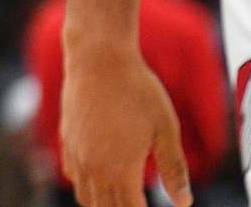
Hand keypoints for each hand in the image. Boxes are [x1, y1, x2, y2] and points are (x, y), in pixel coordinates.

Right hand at [62, 47, 190, 206]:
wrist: (98, 58)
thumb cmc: (137, 90)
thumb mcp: (166, 130)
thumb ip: (174, 170)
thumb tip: (184, 203)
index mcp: (120, 169)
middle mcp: (93, 166)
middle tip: (138, 203)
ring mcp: (76, 153)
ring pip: (85, 196)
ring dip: (103, 204)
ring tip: (123, 200)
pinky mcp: (66, 138)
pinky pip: (73, 175)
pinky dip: (87, 185)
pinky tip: (102, 177)